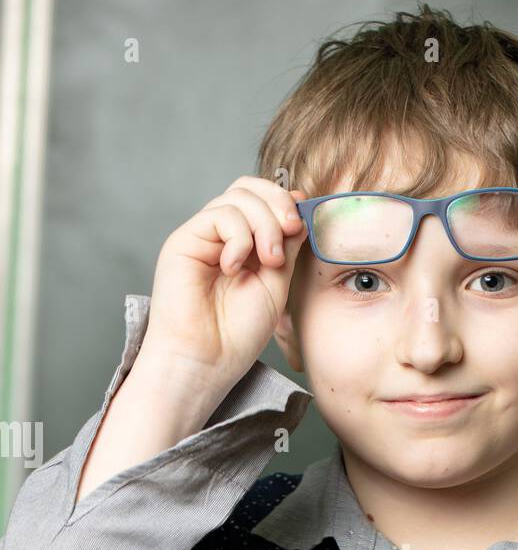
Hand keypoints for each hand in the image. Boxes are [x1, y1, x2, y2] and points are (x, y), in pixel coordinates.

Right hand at [139, 175, 308, 401]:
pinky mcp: (184, 241)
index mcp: (246, 245)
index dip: (286, 203)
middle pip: (250, 188)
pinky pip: (219, 215)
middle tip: (290, 233)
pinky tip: (234, 268)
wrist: (206, 361)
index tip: (301, 226)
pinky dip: (238, 237)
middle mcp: (222, 236)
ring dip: (264, 224)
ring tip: (268, 262)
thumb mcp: (276, 283)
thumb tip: (300, 202)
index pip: (264, 200)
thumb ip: (287, 245)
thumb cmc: (238, 333)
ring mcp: (203, 236)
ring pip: (238, 197)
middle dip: (278, 203)